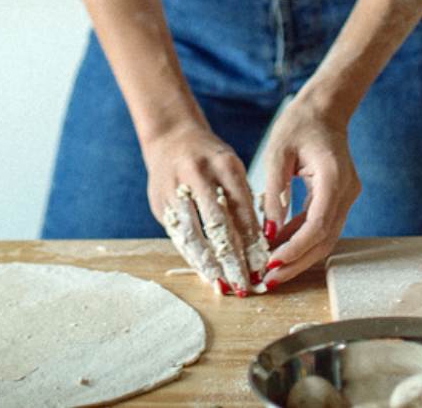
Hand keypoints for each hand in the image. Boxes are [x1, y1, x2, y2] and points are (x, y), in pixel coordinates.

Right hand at [143, 123, 268, 294]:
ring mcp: (174, 189)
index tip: (263, 264)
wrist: (171, 137)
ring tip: (224, 285)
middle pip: (217, 224)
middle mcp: (197, 175)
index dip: (252, 240)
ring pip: (193, 234)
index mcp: (224, 164)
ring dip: (210, 264)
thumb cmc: (210, 158)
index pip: (241, 209)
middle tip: (245, 283)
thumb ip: (243, 201)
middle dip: (232, 258)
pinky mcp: (159, 202)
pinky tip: (205, 272)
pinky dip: (192, 256)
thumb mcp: (233, 168)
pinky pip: (178, 235)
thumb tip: (259, 244)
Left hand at [257, 95, 360, 287]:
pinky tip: (279, 249)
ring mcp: (347, 196)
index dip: (295, 249)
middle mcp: (346, 191)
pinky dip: (302, 241)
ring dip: (300, 256)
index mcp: (333, 177)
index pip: (317, 225)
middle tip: (268, 280)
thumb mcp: (277, 154)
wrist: (325, 109)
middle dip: (296, 262)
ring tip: (270, 270)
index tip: (272, 264)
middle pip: (325, 239)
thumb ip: (273, 193)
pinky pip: (323, 227)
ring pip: (326, 238)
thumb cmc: (299, 124)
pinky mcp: (340, 199)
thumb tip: (266, 232)